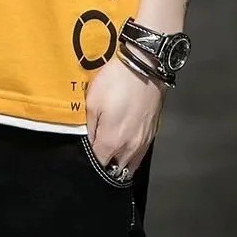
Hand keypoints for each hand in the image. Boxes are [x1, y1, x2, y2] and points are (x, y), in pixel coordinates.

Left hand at [85, 54, 166, 175]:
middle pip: (115, 169)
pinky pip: (139, 154)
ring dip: (119, 162)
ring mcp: (143, 142)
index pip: (97, 165)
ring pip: (129, 165)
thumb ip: (88, 128)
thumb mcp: (92, 101)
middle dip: (104, 164)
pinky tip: (123, 143)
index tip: (84, 153)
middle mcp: (130, 148)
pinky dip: (131, 154)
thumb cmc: (116, 82)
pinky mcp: (152, 134)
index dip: (88, 162)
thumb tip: (87, 144)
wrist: (144, 67)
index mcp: (112, 142)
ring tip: (109, 151)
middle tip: (96, 152)